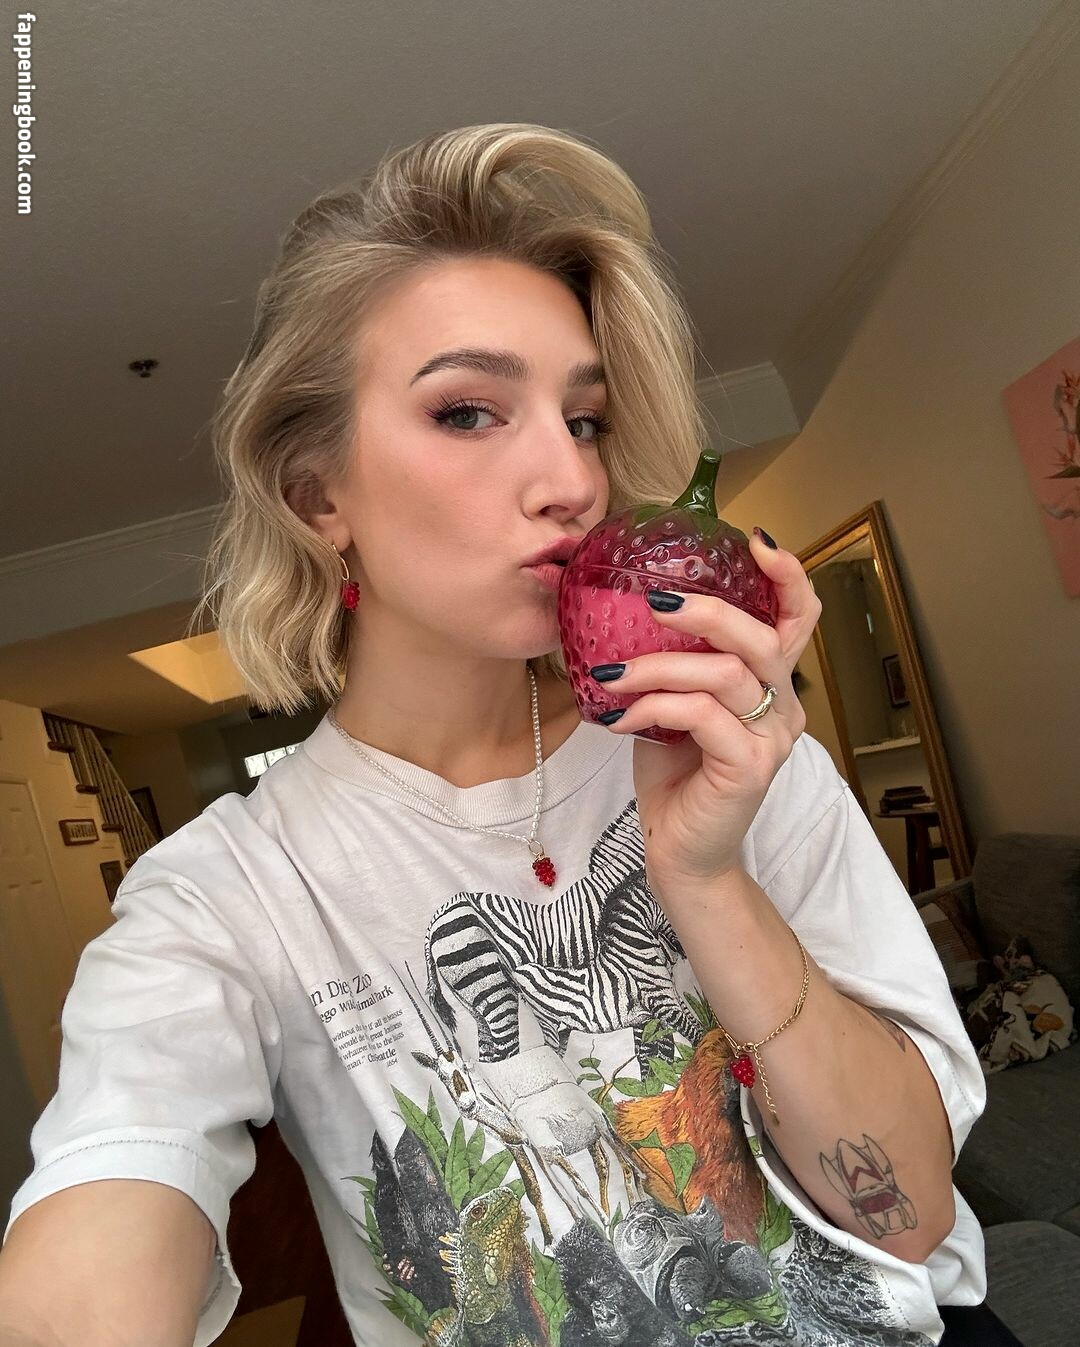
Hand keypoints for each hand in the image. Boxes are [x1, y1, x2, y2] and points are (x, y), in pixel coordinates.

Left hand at [595, 531, 821, 899]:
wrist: (681, 852)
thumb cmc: (676, 775)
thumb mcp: (677, 704)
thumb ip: (679, 663)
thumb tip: (637, 609)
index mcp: (773, 685)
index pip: (799, 619)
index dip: (787, 576)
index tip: (755, 541)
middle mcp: (785, 707)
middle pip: (763, 636)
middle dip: (707, 610)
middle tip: (654, 600)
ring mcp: (772, 738)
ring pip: (724, 673)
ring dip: (658, 665)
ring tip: (612, 676)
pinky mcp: (749, 766)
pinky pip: (700, 713)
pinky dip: (652, 707)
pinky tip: (620, 719)